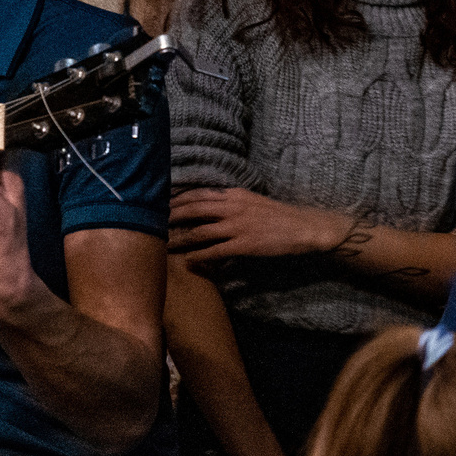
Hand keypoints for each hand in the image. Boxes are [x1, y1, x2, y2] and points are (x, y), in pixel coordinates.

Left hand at [169, 187, 345, 266]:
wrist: (303, 227)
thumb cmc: (278, 216)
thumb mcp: (252, 201)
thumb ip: (230, 202)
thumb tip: (209, 207)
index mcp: (234, 194)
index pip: (198, 194)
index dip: (177, 200)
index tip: (161, 205)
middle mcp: (232, 207)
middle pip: (193, 209)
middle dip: (171, 217)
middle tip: (153, 223)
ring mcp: (237, 226)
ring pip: (199, 231)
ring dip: (179, 239)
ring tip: (165, 245)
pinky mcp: (244, 245)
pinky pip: (215, 251)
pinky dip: (199, 257)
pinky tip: (188, 262)